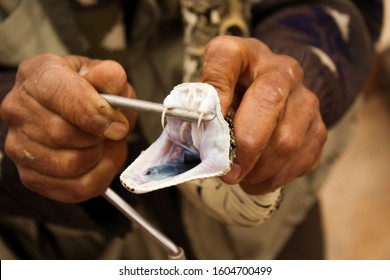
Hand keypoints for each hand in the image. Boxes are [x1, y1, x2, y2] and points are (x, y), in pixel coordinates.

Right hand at [0, 53, 136, 201]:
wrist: (80, 120)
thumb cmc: (94, 97)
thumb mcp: (108, 80)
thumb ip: (111, 77)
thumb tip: (112, 76)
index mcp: (37, 75)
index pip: (59, 94)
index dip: (94, 113)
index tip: (118, 125)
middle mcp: (18, 109)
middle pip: (62, 133)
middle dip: (97, 137)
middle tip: (110, 132)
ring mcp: (19, 145)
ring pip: (70, 164)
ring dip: (97, 157)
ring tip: (100, 144)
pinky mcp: (30, 175)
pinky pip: (74, 188)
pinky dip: (98, 177)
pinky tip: (97, 161)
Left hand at [201, 36, 326, 194]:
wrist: (275, 92)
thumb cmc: (237, 93)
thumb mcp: (214, 87)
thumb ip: (203, 100)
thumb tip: (203, 125)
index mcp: (248, 54)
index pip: (226, 56)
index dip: (216, 87)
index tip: (208, 119)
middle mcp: (284, 71)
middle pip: (267, 104)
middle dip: (244, 148)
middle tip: (227, 173)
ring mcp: (306, 100)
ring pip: (287, 142)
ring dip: (259, 170)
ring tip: (240, 177)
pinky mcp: (318, 128)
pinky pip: (300, 160)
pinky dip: (275, 178)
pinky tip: (258, 178)